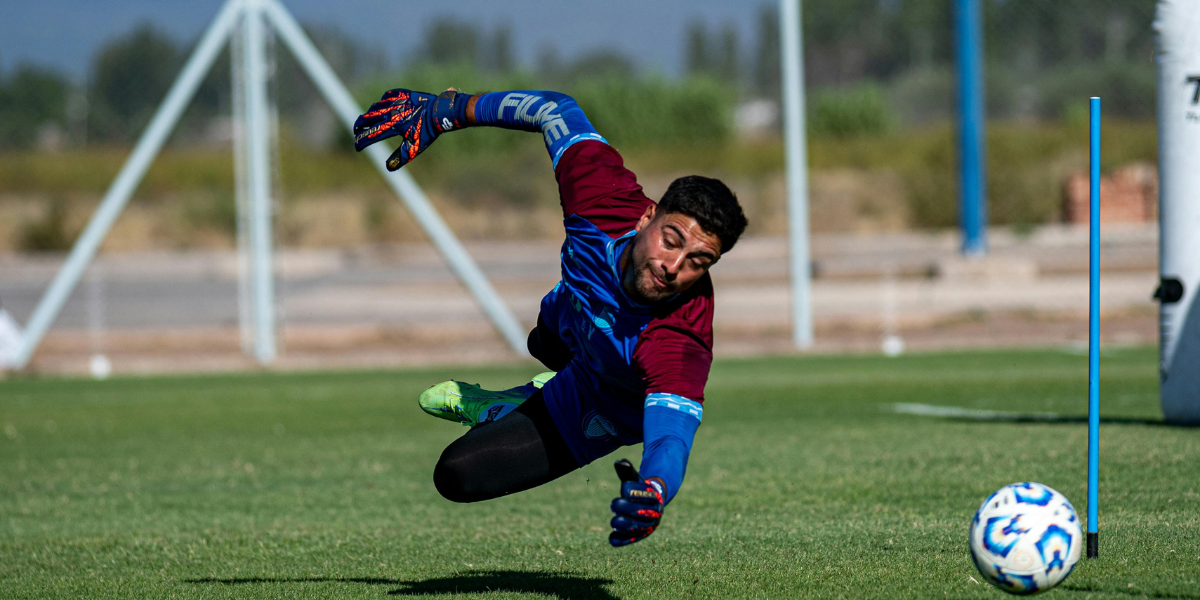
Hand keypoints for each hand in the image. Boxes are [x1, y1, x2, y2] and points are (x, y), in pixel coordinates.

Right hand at [352, 88, 469, 170]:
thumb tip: (388, 167)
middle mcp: (390, 112)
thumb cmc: (428, 131)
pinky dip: (382, 102)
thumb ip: (401, 156)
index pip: (371, 135)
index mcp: (392, 126)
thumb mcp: (415, 146)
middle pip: (367, 118)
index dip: (361, 141)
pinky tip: (382, 105)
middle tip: (356, 131)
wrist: (440, 111)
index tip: (357, 147)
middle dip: (359, 125)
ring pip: (375, 107)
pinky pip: (386, 96)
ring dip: (369, 114)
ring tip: (367, 120)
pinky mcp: (401, 94)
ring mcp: (395, 101)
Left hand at [609, 459, 663, 546]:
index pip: (640, 493)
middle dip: (624, 507)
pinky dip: (622, 540)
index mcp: (653, 496)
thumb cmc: (641, 489)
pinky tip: (612, 539)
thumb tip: (619, 462)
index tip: (624, 488)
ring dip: (623, 525)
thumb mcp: (636, 479)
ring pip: (636, 527)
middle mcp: (654, 512)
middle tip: (614, 504)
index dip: (630, 490)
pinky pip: (632, 538)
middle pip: (638, 511)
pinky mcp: (642, 534)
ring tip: (613, 521)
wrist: (653, 504)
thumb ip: (628, 471)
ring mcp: (649, 524)